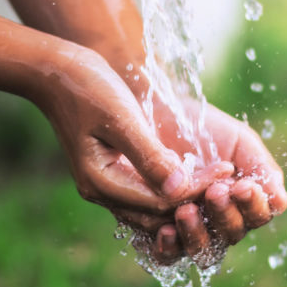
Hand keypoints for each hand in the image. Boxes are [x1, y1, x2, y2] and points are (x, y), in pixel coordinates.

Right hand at [39, 44, 232, 215]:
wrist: (58, 72)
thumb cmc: (87, 88)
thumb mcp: (122, 119)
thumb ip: (150, 156)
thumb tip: (180, 188)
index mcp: (100, 182)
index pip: (160, 203)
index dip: (197, 190)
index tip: (226, 169)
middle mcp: (101, 191)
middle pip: (158, 215)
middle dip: (194, 201)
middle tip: (228, 180)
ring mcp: (105, 184)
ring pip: (154, 209)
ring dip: (186, 197)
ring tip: (218, 180)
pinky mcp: (113, 172)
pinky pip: (148, 193)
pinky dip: (173, 188)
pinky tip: (195, 173)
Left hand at [123, 100, 286, 263]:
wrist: (157, 115)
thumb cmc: (202, 128)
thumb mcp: (238, 142)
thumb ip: (261, 169)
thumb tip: (280, 203)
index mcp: (244, 199)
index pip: (258, 215)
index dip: (253, 205)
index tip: (242, 186)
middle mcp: (220, 219)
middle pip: (232, 234)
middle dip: (225, 215)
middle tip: (214, 191)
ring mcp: (190, 228)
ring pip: (203, 249)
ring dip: (198, 234)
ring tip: (186, 210)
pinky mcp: (158, 231)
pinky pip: (168, 255)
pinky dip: (170, 248)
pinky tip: (166, 230)